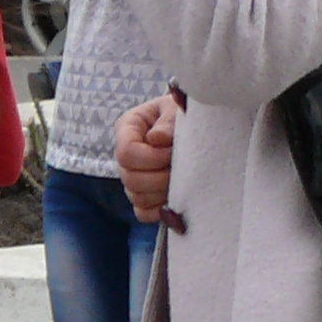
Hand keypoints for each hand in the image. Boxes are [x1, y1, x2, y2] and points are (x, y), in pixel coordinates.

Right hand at [115, 92, 178, 224]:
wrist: (196, 122)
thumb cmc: (186, 111)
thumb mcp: (178, 108)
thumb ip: (168, 121)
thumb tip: (156, 139)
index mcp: (128, 128)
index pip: (126, 153)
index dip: (152, 158)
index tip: (174, 152)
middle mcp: (126, 155)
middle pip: (130, 179)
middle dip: (160, 177)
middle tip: (183, 168)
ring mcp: (133, 177)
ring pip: (138, 197)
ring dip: (164, 192)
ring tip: (184, 178)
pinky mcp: (144, 195)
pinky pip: (144, 212)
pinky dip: (160, 209)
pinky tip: (177, 196)